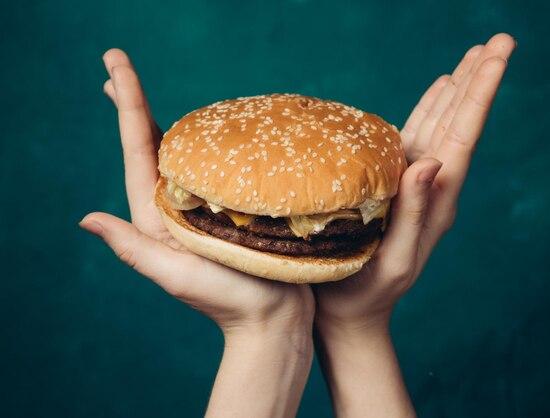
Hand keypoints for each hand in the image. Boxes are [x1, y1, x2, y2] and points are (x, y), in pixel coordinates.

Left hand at [81, 49, 313, 417]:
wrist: (273, 318)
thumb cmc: (227, 300)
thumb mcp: (174, 274)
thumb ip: (134, 246)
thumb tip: (86, 219)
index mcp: (159, 215)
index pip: (138, 150)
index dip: (127, 106)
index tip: (113, 70)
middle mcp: (178, 204)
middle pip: (152, 143)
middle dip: (133, 103)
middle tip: (116, 66)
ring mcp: (206, 204)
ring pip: (183, 151)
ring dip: (165, 116)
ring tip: (142, 90)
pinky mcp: (235, 206)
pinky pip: (218, 164)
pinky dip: (209, 140)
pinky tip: (209, 126)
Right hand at [313, 34, 516, 417]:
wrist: (353, 310)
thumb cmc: (367, 289)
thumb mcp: (395, 257)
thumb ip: (415, 212)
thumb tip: (433, 160)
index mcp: (437, 201)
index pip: (463, 138)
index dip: (479, 94)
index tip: (496, 54)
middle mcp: (431, 188)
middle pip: (458, 125)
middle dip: (476, 82)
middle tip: (495, 42)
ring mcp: (413, 185)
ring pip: (439, 128)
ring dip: (455, 93)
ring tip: (469, 61)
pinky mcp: (394, 186)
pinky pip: (414, 140)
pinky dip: (428, 112)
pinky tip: (436, 94)